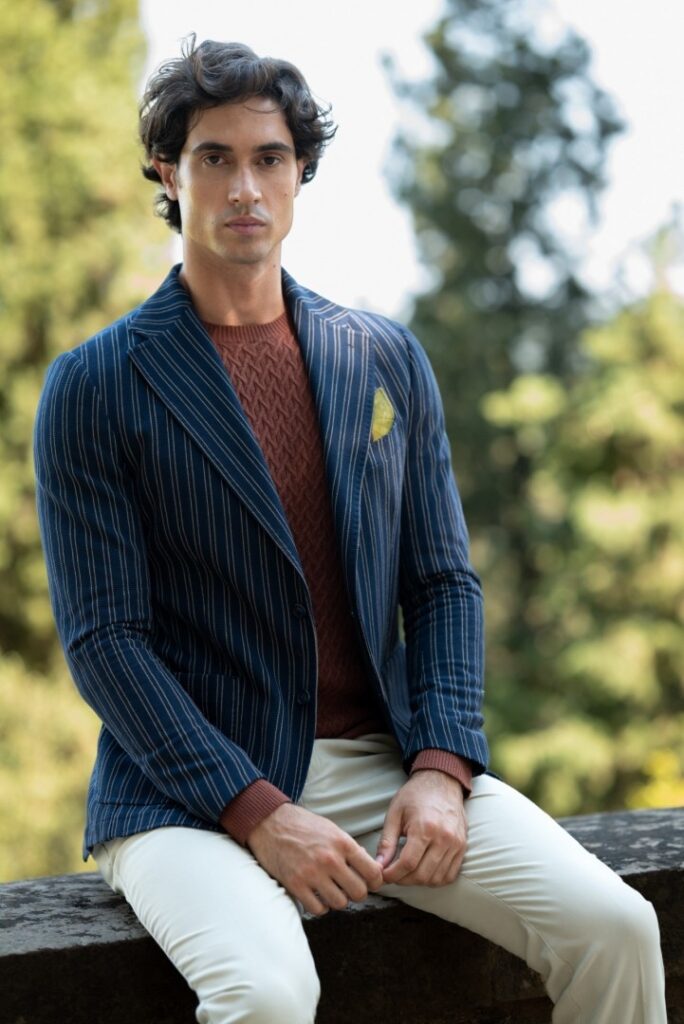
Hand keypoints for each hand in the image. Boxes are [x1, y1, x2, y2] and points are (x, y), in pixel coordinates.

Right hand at [247, 803, 383, 915]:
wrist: (269, 822)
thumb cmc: (302, 824)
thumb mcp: (331, 828)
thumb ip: (349, 848)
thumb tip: (368, 866)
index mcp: (342, 842)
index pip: (372, 872)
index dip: (375, 881)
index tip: (370, 882)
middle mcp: (330, 859)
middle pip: (359, 892)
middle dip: (357, 892)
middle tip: (350, 888)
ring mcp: (312, 874)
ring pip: (340, 903)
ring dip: (338, 900)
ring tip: (332, 890)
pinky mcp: (295, 885)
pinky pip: (318, 909)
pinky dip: (320, 906)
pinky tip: (317, 895)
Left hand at [376, 769, 466, 886]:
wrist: (441, 782)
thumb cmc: (415, 795)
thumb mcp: (395, 813)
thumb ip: (386, 841)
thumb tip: (378, 865)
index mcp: (425, 828)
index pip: (408, 863)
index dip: (392, 874)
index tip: (383, 875)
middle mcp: (444, 838)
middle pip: (422, 875)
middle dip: (403, 880)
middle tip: (393, 874)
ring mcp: (456, 844)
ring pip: (436, 879)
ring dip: (419, 881)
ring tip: (407, 872)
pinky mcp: (462, 847)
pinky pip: (450, 875)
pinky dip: (435, 879)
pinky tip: (424, 871)